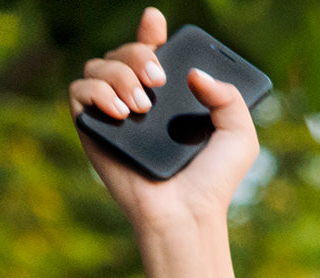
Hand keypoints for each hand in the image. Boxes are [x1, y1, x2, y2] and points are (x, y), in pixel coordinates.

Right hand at [68, 7, 259, 237]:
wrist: (186, 213)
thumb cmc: (212, 182)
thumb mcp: (239, 137)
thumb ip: (231, 98)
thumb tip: (194, 74)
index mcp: (172, 99)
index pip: (154, 53)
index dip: (150, 33)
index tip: (156, 22)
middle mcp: (141, 101)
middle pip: (124, 51)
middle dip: (139, 53)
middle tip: (158, 80)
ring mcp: (115, 114)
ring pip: (99, 64)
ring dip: (120, 75)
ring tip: (142, 106)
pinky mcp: (93, 129)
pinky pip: (79, 90)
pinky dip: (98, 92)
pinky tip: (122, 112)